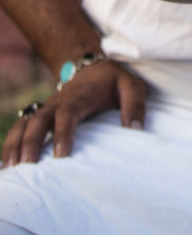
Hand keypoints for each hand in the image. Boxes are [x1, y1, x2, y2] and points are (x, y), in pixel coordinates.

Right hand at [1, 59, 146, 166]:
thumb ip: (135, 105)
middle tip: (26, 166)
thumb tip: (136, 130)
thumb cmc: (112, 81)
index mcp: (79, 97)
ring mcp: (46, 109)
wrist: (90, 66)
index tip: (60, 155)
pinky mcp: (40, 116)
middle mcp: (58, 103)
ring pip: (24, 123)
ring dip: (14, 143)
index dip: (63, 132)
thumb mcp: (130, 86)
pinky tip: (6, 164)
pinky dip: (11, 143)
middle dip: (30, 142)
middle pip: (39, 120)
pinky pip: (20, 127)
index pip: (67, 113)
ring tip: (10, 168)